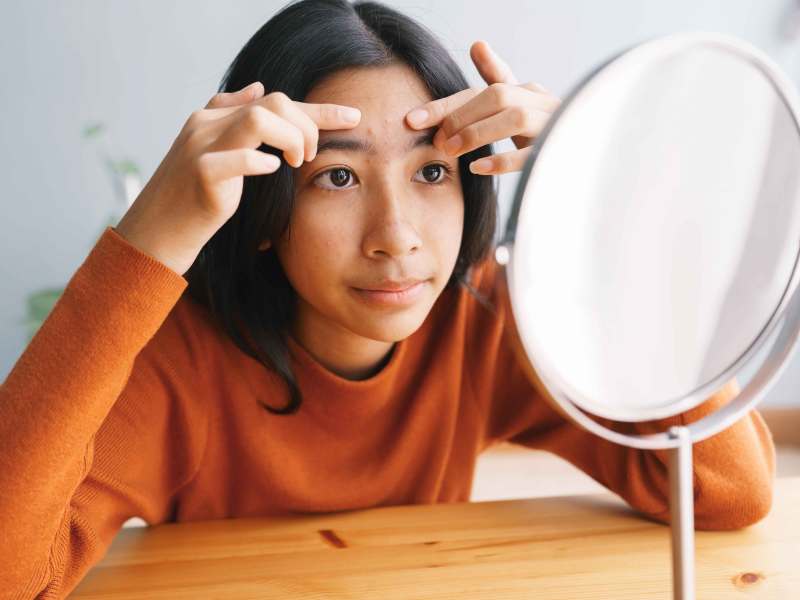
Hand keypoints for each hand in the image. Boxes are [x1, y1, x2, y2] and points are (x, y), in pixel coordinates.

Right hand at [115, 82, 361, 274]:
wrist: (155, 232)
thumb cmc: (191, 198)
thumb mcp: (212, 152)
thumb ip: (233, 120)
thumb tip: (257, 88)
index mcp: (212, 117)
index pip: (274, 100)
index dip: (318, 110)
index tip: (353, 119)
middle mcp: (206, 125)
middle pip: (274, 103)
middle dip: (307, 126)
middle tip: (310, 157)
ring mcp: (201, 147)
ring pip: (261, 119)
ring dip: (292, 139)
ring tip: (296, 163)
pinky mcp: (202, 175)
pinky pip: (241, 158)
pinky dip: (263, 162)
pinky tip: (273, 170)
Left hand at [405, 40, 560, 174]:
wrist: (588, 158)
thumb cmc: (545, 133)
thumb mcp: (518, 109)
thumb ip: (496, 81)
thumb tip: (478, 43)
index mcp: (528, 91)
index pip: (482, 89)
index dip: (447, 104)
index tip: (412, 119)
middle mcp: (541, 101)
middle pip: (497, 95)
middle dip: (461, 117)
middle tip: (437, 141)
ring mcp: (553, 124)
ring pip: (514, 117)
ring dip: (477, 133)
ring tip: (452, 151)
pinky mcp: (560, 151)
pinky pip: (531, 153)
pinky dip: (502, 160)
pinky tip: (478, 167)